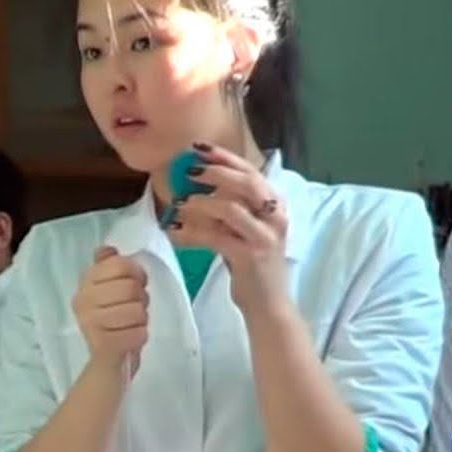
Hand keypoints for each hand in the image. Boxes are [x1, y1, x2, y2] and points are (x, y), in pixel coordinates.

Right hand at [71, 246, 148, 372]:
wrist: (106, 366)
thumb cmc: (114, 324)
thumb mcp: (110, 292)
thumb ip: (110, 268)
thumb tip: (108, 249)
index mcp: (85, 283)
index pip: (120, 263)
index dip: (137, 274)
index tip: (135, 285)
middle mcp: (82, 301)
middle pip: (131, 287)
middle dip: (141, 299)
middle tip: (134, 310)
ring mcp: (90, 323)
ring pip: (137, 310)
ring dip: (141, 320)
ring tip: (131, 325)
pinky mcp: (103, 345)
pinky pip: (138, 333)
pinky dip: (140, 336)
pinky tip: (129, 339)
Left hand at [166, 142, 289, 309]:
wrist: (268, 304)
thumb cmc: (253, 265)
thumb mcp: (246, 230)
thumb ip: (233, 208)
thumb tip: (198, 185)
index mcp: (276, 205)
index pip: (252, 172)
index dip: (225, 157)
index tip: (199, 147)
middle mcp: (276, 216)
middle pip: (247, 182)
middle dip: (215, 172)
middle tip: (189, 170)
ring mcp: (265, 236)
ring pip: (231, 207)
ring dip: (201, 202)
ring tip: (180, 203)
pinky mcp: (251, 255)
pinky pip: (216, 237)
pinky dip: (192, 232)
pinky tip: (175, 232)